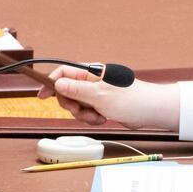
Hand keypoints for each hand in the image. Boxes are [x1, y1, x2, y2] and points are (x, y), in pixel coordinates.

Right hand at [39, 65, 181, 130]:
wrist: (150, 111)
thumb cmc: (131, 100)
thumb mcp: (99, 96)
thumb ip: (76, 90)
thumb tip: (57, 83)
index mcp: (91, 72)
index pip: (64, 73)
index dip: (51, 83)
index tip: (41, 96)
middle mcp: (92, 81)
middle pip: (67, 91)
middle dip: (71, 105)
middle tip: (81, 111)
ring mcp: (96, 93)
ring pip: (76, 104)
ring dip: (83, 114)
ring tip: (97, 117)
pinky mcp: (101, 104)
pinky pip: (87, 112)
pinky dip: (91, 118)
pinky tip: (103, 119)